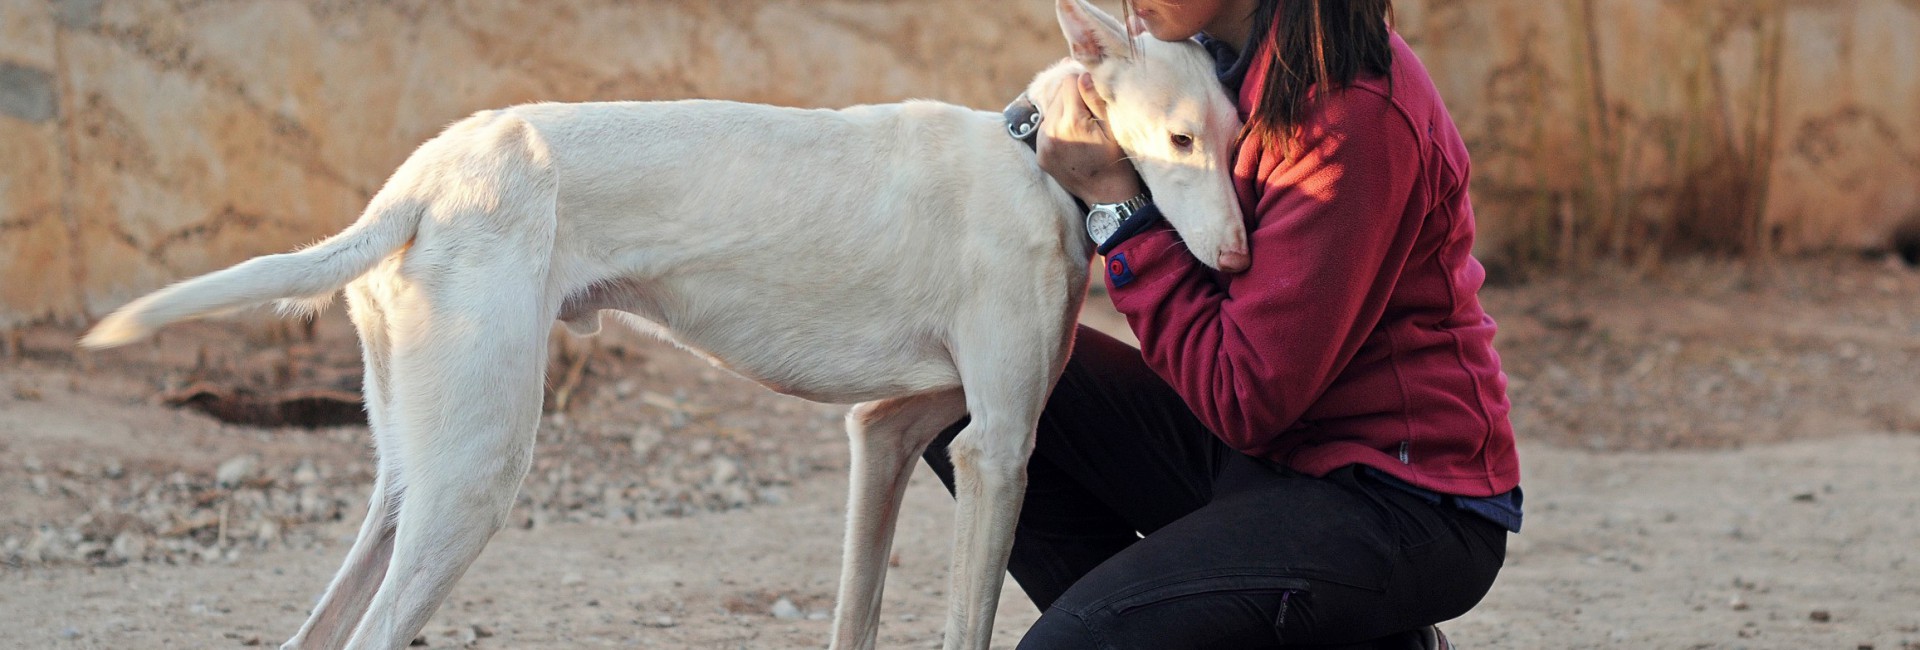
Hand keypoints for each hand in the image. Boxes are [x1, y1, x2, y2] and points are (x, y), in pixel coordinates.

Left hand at [1035, 73, 1142, 204]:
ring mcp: (1042, 145)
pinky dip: (1058, 127)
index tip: (1095, 97)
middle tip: (1091, 115)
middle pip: (1057, 94)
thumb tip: (1082, 74)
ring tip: (1083, 129)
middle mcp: (1050, 132)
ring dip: (1065, 112)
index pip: (1069, 81)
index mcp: (1071, 123)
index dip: (1084, 83)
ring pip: (1050, 110)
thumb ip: (1096, 99)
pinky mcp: (1039, 154)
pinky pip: (1046, 127)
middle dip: (1074, 98)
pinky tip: (1073, 139)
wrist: (1107, 195)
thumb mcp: (1114, 128)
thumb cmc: (1116, 160)